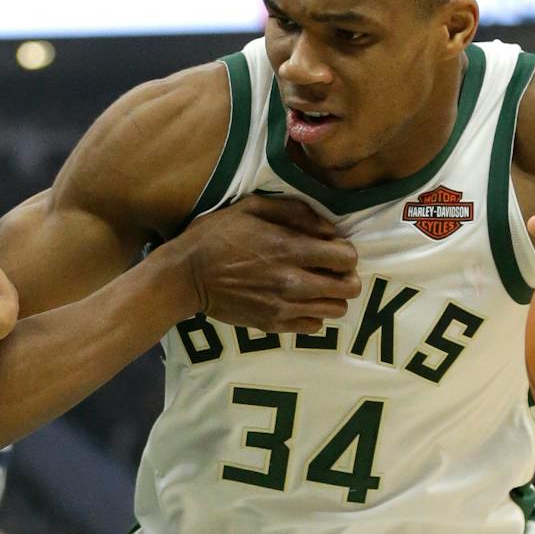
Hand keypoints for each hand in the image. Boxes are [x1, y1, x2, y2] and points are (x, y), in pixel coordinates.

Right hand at [172, 196, 360, 332]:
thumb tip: (328, 229)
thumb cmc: (216, 235)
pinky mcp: (273, 325)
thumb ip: (295, 212)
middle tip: (328, 269)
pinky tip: (298, 301)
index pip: (347, 258)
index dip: (344, 251)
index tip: (331, 248)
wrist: (185, 276)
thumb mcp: (251, 207)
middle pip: (349, 288)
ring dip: (331, 296)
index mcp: (290, 249)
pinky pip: (313, 326)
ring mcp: (284, 307)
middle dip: (345, 276)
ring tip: (315, 286)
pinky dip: (312, 314)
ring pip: (336, 310)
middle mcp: (293, 282)